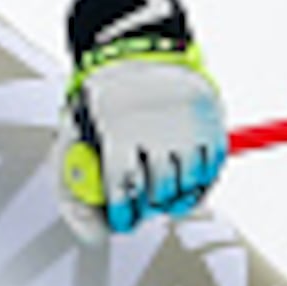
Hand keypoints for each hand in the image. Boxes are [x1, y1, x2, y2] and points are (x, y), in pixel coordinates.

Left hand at [54, 0, 227, 237]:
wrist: (139, 48)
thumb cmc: (101, 106)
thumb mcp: (74, 140)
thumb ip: (75, 194)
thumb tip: (98, 237)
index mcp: (115, 129)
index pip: (123, 192)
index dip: (123, 215)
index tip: (122, 220)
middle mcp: (154, 126)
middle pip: (157, 194)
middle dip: (148, 206)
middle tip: (143, 201)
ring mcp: (187, 124)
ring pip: (187, 188)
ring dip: (173, 198)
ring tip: (161, 186)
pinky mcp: (212, 122)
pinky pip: (211, 174)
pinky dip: (199, 184)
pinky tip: (182, 174)